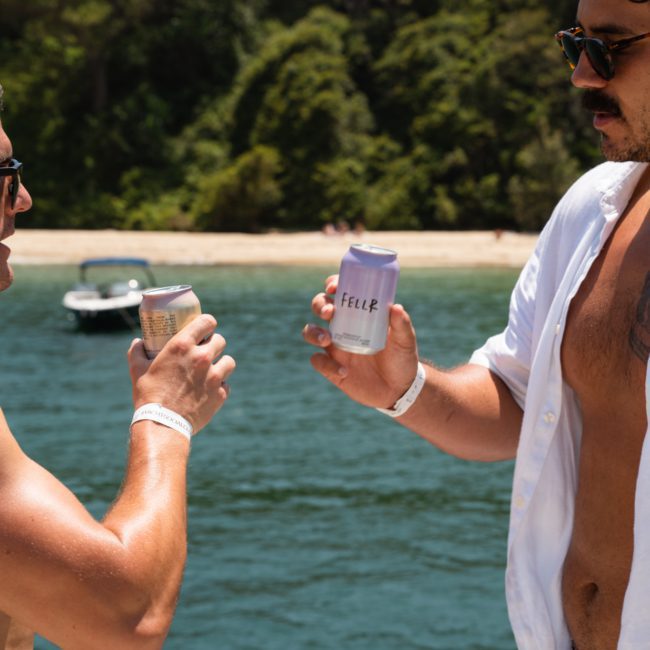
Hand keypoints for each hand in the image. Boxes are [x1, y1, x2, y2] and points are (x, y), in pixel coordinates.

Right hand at [128, 314, 235, 433]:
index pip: (206, 321)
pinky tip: (210, 389)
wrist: (163, 425)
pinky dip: (220, 386)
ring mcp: (214, 375)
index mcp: (182, 346)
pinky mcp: (221, 393)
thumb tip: (138, 342)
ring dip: (221, 363)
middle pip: (220, 340)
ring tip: (213, 370)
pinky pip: (226, 383)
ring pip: (229, 361)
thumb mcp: (137, 370)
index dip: (208, 324)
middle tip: (205, 351)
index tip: (205, 329)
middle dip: (213, 344)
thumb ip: (137, 352)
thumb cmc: (148, 396)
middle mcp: (202, 357)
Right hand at [303, 275, 419, 408]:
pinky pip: (318, 361)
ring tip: (327, 340)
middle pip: (320, 307)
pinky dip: (326, 364)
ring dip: (313, 332)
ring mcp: (335, 347)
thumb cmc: (402, 358)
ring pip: (310, 332)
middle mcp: (343, 327)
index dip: (332, 284)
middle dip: (319, 305)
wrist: (399, 389)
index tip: (334, 287)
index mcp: (359, 314)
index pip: (340, 292)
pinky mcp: (331, 368)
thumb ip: (402, 324)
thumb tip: (396, 307)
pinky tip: (344, 371)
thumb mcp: (405, 340)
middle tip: (329, 312)